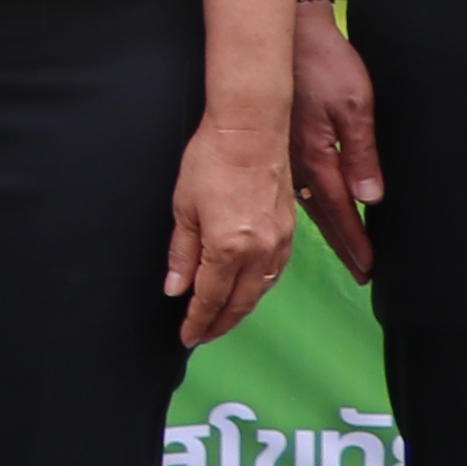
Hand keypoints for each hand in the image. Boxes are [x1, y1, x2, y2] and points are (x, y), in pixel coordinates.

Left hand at [168, 105, 294, 346]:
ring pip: (260, 290)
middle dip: (220, 323)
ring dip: (241, 308)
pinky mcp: (290, 230)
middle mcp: (259, 251)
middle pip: (240, 302)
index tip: (187, 336)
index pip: (211, 298)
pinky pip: (274, 272)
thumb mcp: (184, 209)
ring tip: (222, 318)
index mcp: (228, 247)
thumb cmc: (212, 161)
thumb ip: (182, 254)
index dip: (198, 321)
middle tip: (203, 335)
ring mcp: (279, 242)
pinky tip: (248, 289)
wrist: (250, 129)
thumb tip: (176, 289)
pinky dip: (259, 288)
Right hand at [286, 11, 383, 279]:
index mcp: (318, 157)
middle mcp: (298, 163)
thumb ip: (361, 153)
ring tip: (341, 249)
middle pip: (324, 215)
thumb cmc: (325, 65)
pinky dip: (309, 206)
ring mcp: (286, 154)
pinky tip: (311, 211)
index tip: (369, 268)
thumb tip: (370, 198)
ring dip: (327, 228)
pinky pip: (295, 185)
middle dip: (343, 244)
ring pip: (308, 203)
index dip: (356, 241)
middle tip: (360, 272)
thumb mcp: (355, 106)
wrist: (290, 36)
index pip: (342, 210)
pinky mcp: (282, 143)